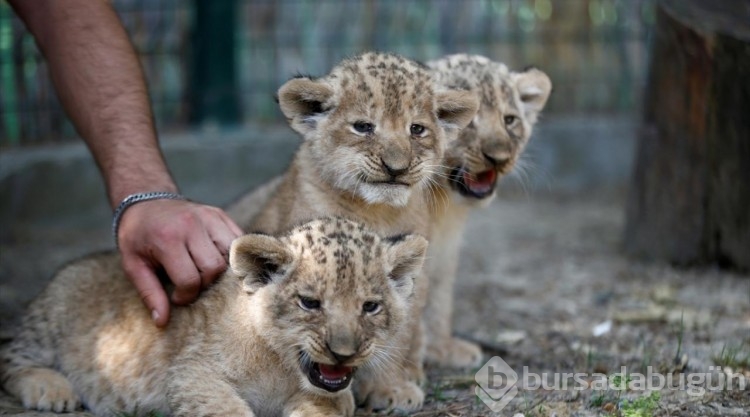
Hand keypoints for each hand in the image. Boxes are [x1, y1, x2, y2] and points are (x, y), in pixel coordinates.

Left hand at [116, 199, 242, 325]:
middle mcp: (192, 225)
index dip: (186, 296)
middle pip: (214, 268)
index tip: (177, 297)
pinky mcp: (220, 214)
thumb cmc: (137, 237)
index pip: (190, 279)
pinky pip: (238, 240)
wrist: (145, 201)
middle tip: (192, 286)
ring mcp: (209, 217)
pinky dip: (232, 255)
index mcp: (168, 239)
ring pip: (231, 254)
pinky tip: (217, 261)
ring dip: (222, 270)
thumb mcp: (133, 265)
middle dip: (205, 284)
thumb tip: (162, 322)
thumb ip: (149, 293)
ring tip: (205, 274)